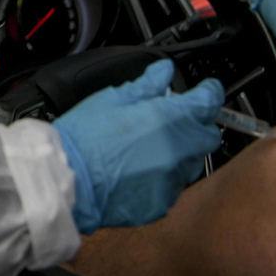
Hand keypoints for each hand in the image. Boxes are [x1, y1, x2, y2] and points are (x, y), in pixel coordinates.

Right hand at [54, 60, 223, 233]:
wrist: (66, 179)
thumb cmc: (84, 137)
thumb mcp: (112, 99)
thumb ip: (146, 85)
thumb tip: (164, 71)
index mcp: (169, 118)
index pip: (208, 101)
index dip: (209, 92)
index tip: (207, 90)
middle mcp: (178, 150)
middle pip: (209, 136)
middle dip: (198, 126)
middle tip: (175, 121)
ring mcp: (172, 180)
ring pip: (192, 163)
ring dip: (180, 153)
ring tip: (149, 149)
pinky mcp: (162, 203)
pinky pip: (172, 186)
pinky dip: (162, 177)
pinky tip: (137, 172)